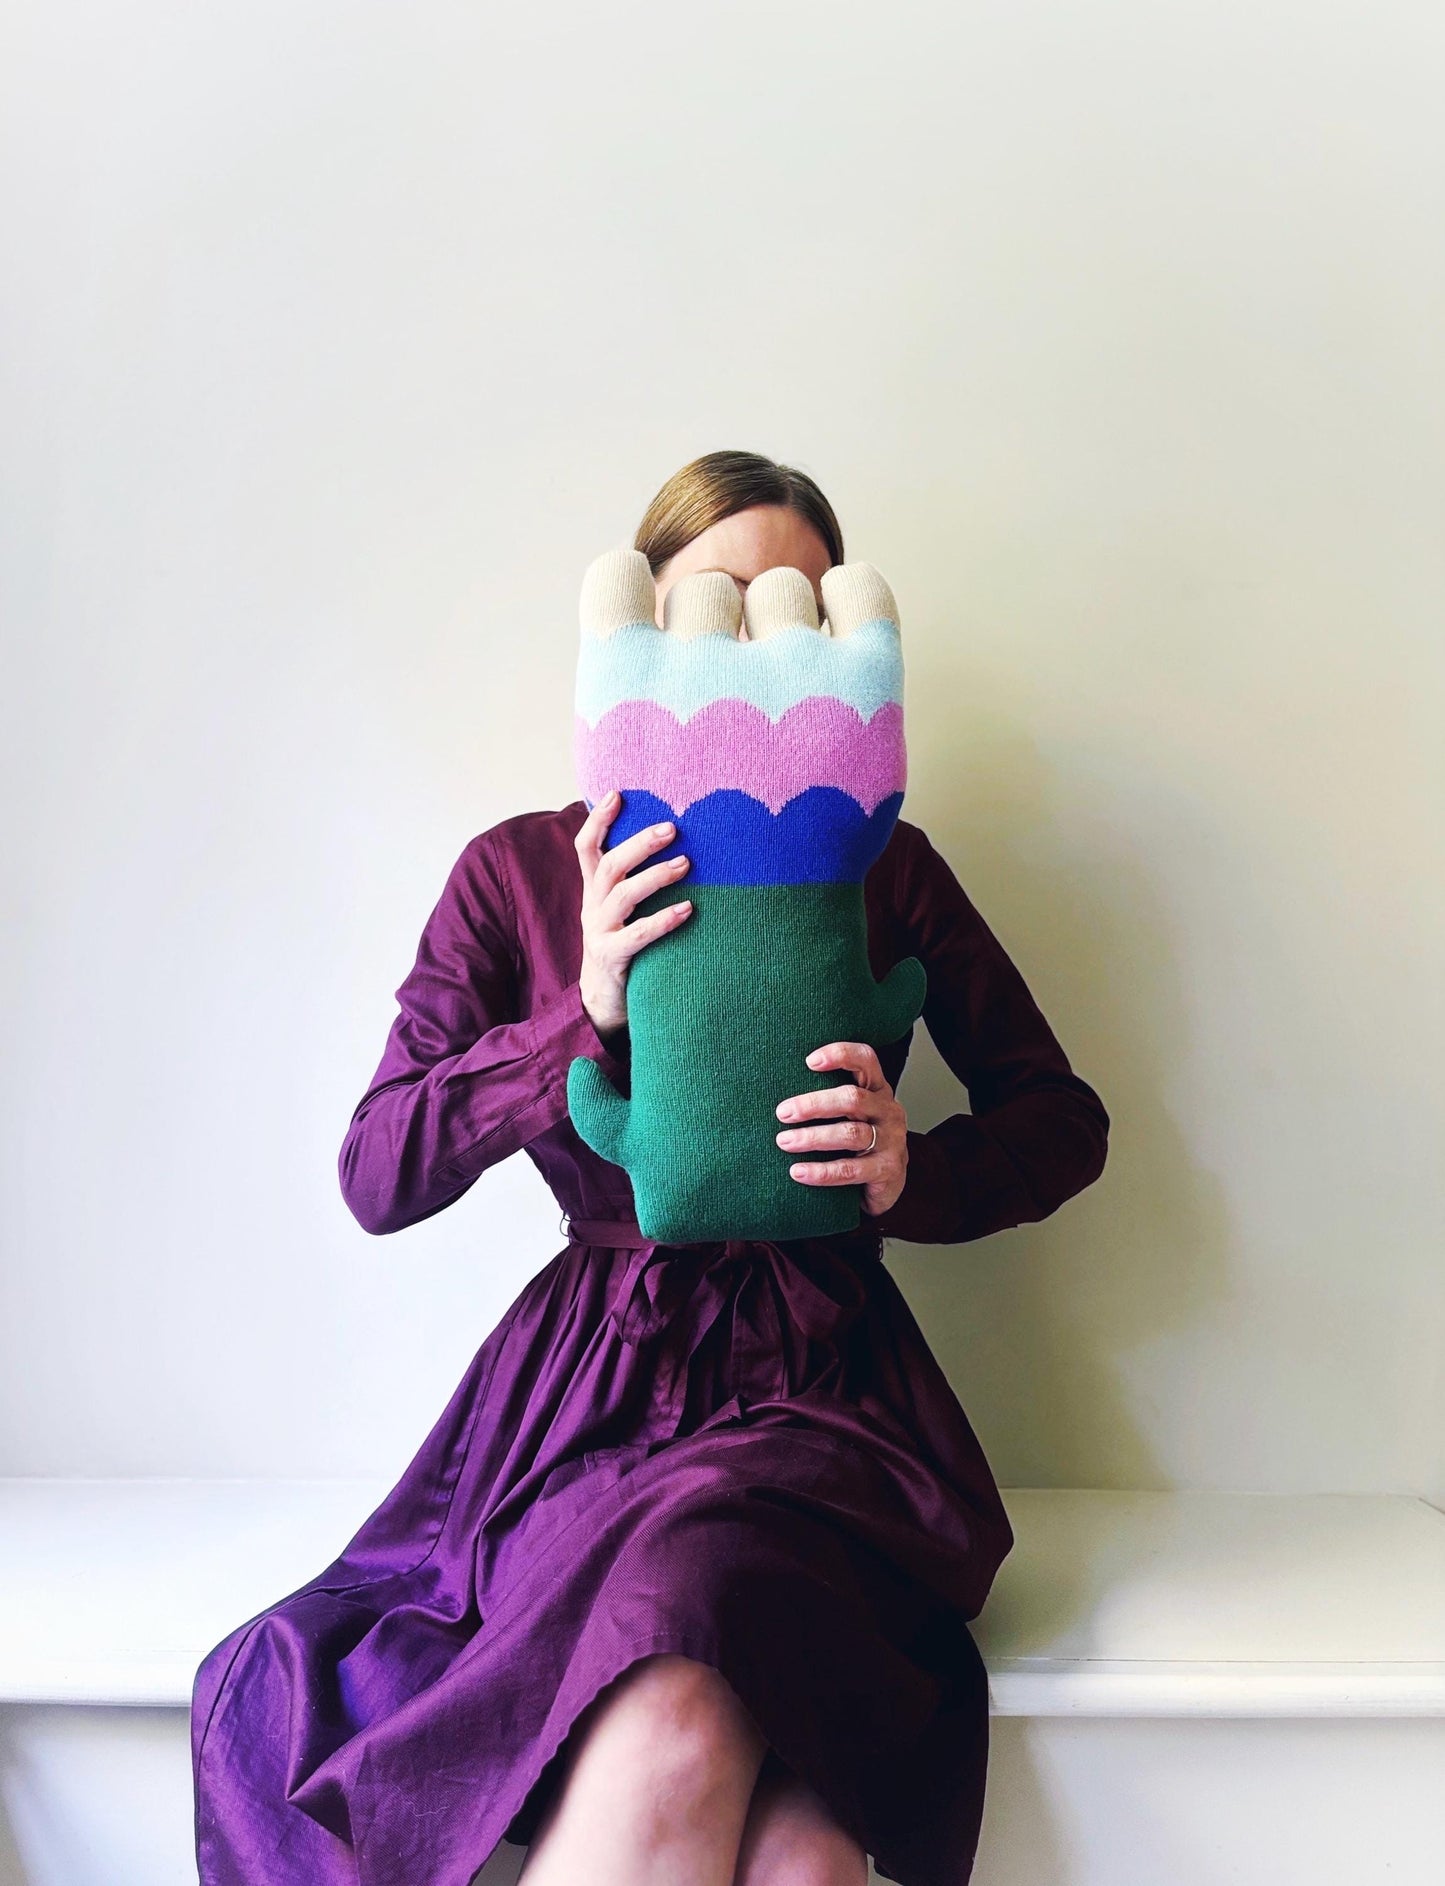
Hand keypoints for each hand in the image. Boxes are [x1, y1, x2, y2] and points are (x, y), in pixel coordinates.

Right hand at [574, 788, 692, 1045]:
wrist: (602, 1002)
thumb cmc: (622, 946)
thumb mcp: (620, 910)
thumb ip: (632, 880)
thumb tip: (670, 844)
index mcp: (594, 890)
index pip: (586, 847)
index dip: (598, 820)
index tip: (618, 793)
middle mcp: (593, 906)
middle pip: (609, 865)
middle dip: (639, 842)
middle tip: (672, 827)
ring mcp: (600, 932)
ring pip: (622, 895)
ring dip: (655, 876)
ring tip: (685, 864)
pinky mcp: (612, 958)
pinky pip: (638, 936)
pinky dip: (663, 920)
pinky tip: (689, 909)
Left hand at [774, 1041, 909, 1217]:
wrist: (888, 1182)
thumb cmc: (859, 1139)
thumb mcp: (851, 1113)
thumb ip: (829, 1098)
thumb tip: (776, 1092)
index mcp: (877, 1089)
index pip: (866, 1059)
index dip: (840, 1055)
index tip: (809, 1062)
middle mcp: (888, 1110)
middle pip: (853, 1098)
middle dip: (813, 1104)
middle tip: (782, 1112)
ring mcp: (892, 1140)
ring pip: (850, 1134)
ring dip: (812, 1138)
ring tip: (784, 1141)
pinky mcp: (888, 1169)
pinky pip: (850, 1169)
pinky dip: (821, 1172)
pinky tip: (798, 1172)